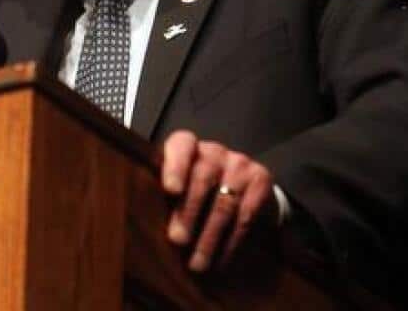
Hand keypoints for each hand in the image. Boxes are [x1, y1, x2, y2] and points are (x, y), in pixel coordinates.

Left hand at [160, 130, 275, 272]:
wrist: (243, 188)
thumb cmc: (196, 190)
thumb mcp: (178, 187)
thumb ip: (164, 198)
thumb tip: (146, 225)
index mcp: (188, 147)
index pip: (181, 145)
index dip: (175, 166)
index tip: (171, 190)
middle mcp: (215, 151)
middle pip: (202, 178)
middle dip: (188, 213)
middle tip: (178, 240)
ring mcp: (240, 164)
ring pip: (223, 202)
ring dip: (209, 237)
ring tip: (197, 263)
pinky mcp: (261, 180)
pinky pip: (245, 216)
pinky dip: (231, 242)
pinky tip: (220, 259)